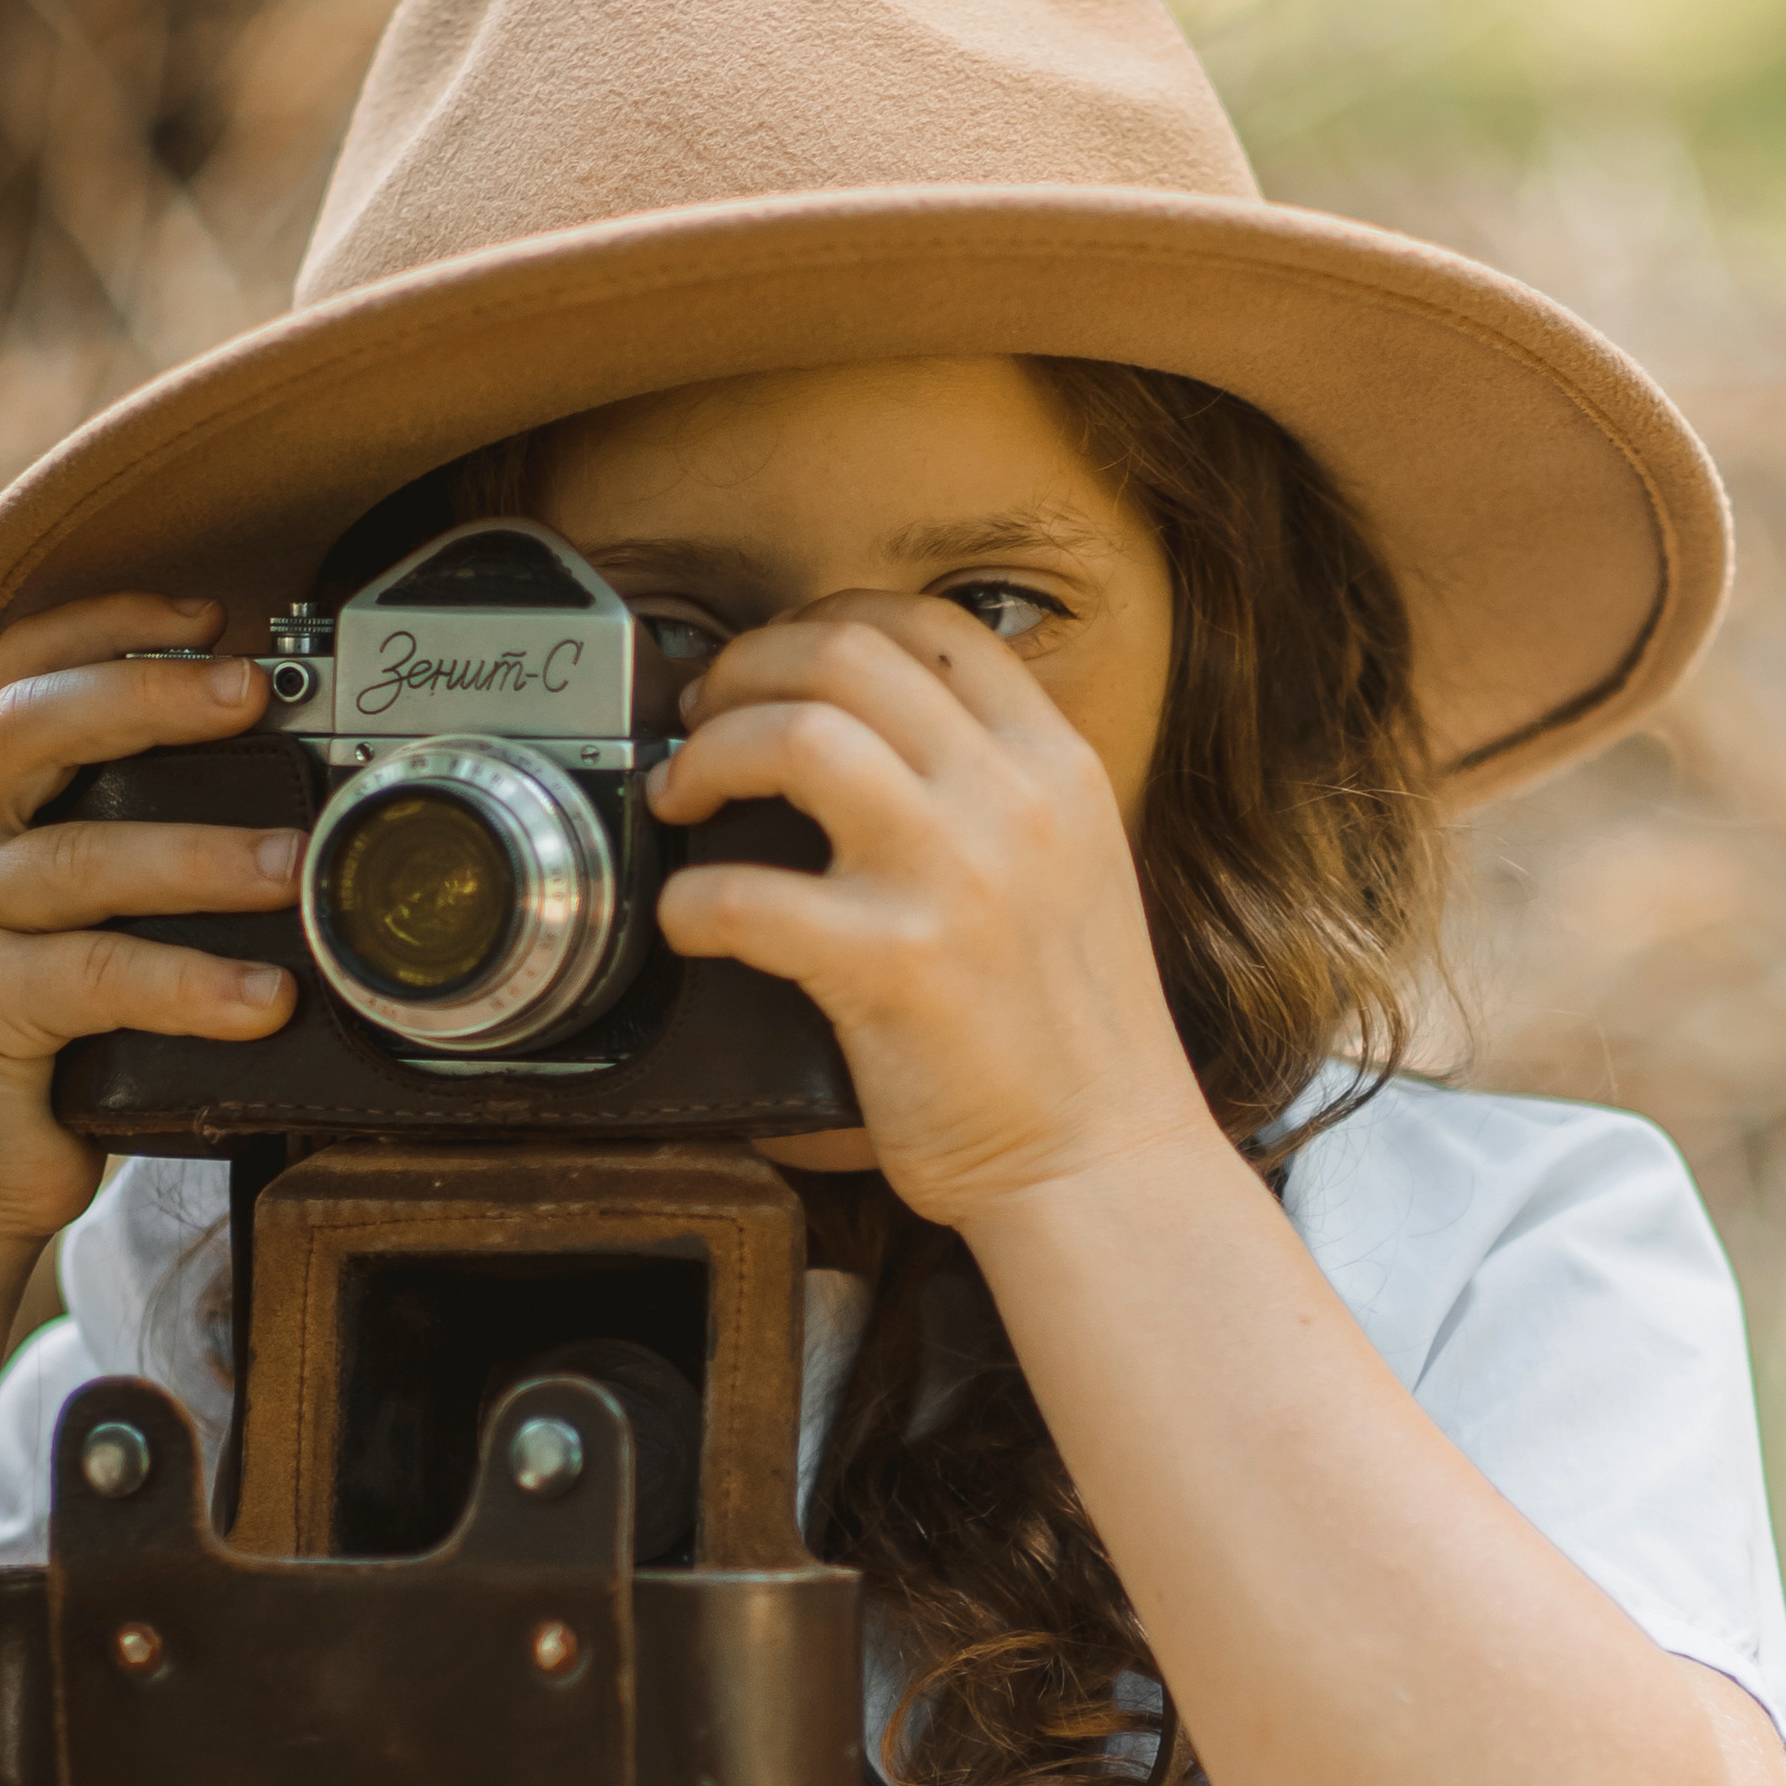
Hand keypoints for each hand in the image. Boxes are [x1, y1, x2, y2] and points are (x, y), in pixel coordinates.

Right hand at [0, 595, 301, 1253]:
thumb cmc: (43, 1041)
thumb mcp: (72, 921)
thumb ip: (123, 850)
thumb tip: (282, 808)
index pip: (19, 670)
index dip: (110, 625)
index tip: (212, 615)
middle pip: (38, 728)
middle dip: (153, 698)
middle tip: (255, 696)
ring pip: (83, 860)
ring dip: (202, 857)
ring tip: (293, 866)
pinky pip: (97, 976)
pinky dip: (192, 984)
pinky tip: (263, 997)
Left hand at [648, 593, 1212, 1229]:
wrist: (1101, 1165)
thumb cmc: (1075, 1043)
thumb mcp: (1075, 873)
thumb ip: (999, 796)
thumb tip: (880, 744)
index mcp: (1056, 768)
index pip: (929, 627)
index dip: (825, 621)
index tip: (777, 667)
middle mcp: (1010, 802)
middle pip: (845, 654)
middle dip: (745, 669)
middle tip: (704, 721)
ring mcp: (953, 878)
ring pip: (795, 735)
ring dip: (709, 755)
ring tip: (683, 796)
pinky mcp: (892, 967)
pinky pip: (746, 895)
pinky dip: (691, 904)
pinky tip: (691, 924)